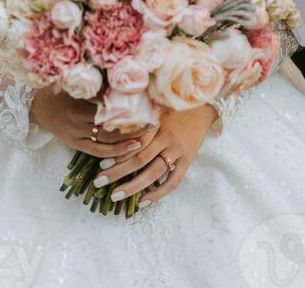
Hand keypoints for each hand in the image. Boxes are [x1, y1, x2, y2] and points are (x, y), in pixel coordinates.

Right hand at [29, 85, 157, 157]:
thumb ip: (93, 77)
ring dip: (126, 142)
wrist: (35, 106)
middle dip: (132, 126)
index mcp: (78, 104)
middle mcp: (78, 122)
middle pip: (110, 127)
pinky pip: (97, 151)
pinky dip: (113, 153)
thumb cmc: (56, 88)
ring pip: (106, 142)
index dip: (128, 107)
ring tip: (146, 138)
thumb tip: (118, 68)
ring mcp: (77, 135)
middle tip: (153, 122)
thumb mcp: (72, 79)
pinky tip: (128, 150)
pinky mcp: (75, 144)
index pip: (108, 108)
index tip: (147, 103)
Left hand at [90, 103, 219, 207]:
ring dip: (133, 186)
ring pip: (153, 173)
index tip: (101, 164)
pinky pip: (173, 181)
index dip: (117, 154)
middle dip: (117, 172)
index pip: (133, 142)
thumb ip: (141, 114)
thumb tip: (116, 122)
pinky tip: (143, 201)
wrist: (205, 104)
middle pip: (139, 159)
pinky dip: (158, 193)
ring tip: (116, 195)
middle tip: (99, 182)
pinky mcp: (188, 159)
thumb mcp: (158, 103)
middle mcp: (167, 137)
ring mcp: (178, 150)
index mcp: (157, 122)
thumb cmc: (177, 103)